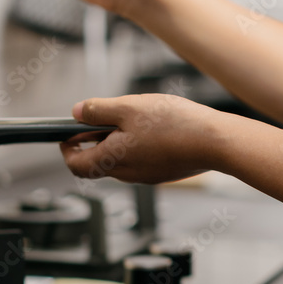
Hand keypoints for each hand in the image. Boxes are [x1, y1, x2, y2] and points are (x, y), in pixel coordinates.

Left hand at [61, 94, 228, 184]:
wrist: (215, 142)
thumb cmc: (173, 124)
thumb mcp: (129, 107)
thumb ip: (99, 110)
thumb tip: (77, 112)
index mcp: (112, 159)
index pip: (77, 165)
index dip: (67, 150)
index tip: (67, 136)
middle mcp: (127, 174)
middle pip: (99, 163)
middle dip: (95, 141)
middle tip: (101, 119)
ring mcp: (147, 176)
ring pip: (121, 161)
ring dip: (118, 141)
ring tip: (132, 117)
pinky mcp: (164, 172)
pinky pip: (142, 161)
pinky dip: (137, 146)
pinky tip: (154, 127)